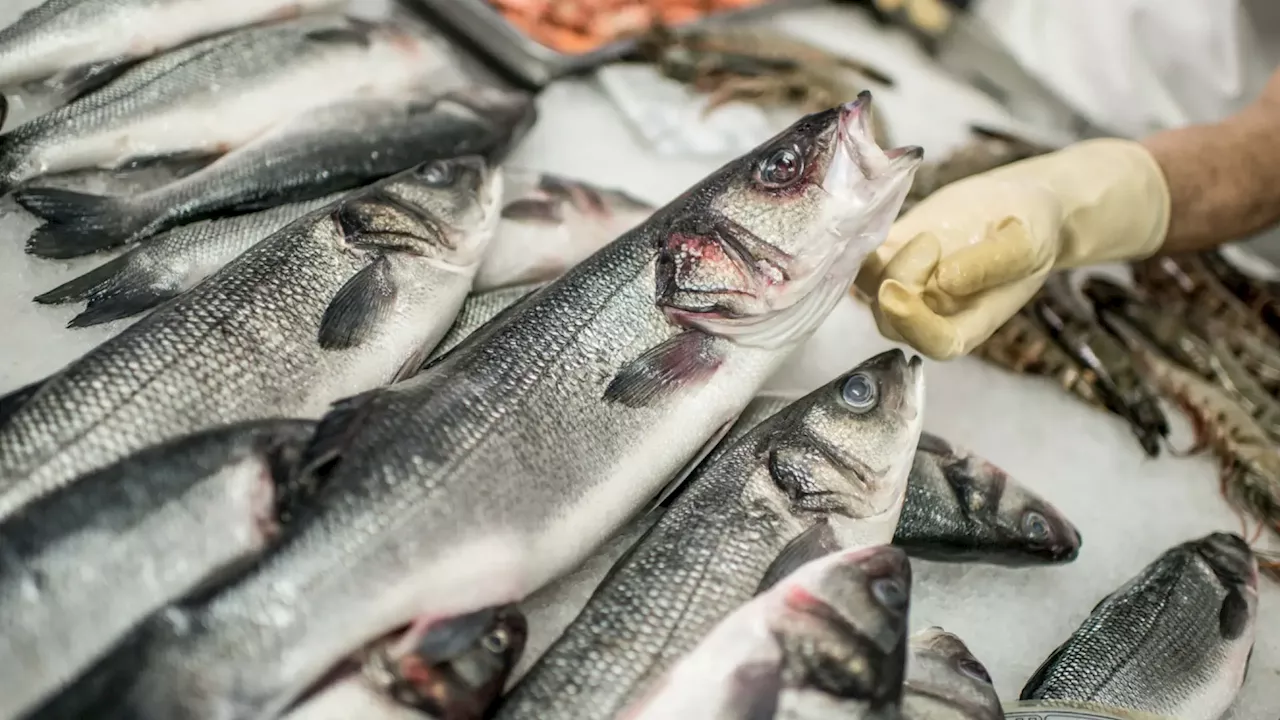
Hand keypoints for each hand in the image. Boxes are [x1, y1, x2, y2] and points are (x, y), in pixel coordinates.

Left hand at [855, 139, 1171, 359]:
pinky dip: (860, 241)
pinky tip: (876, 218)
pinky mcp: (890, 251)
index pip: (935, 342)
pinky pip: (861, 256)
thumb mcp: (1026, 243)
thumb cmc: (1032, 228)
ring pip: (872, 287)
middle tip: (931, 241)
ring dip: (882, 261)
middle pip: (892, 318)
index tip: (897, 292)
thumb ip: (992, 265)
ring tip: (927, 233)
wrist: (1019, 201)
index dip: (914, 326)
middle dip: (900, 281)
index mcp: (970, 322)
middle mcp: (931, 310)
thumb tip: (945, 281)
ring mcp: (907, 281)